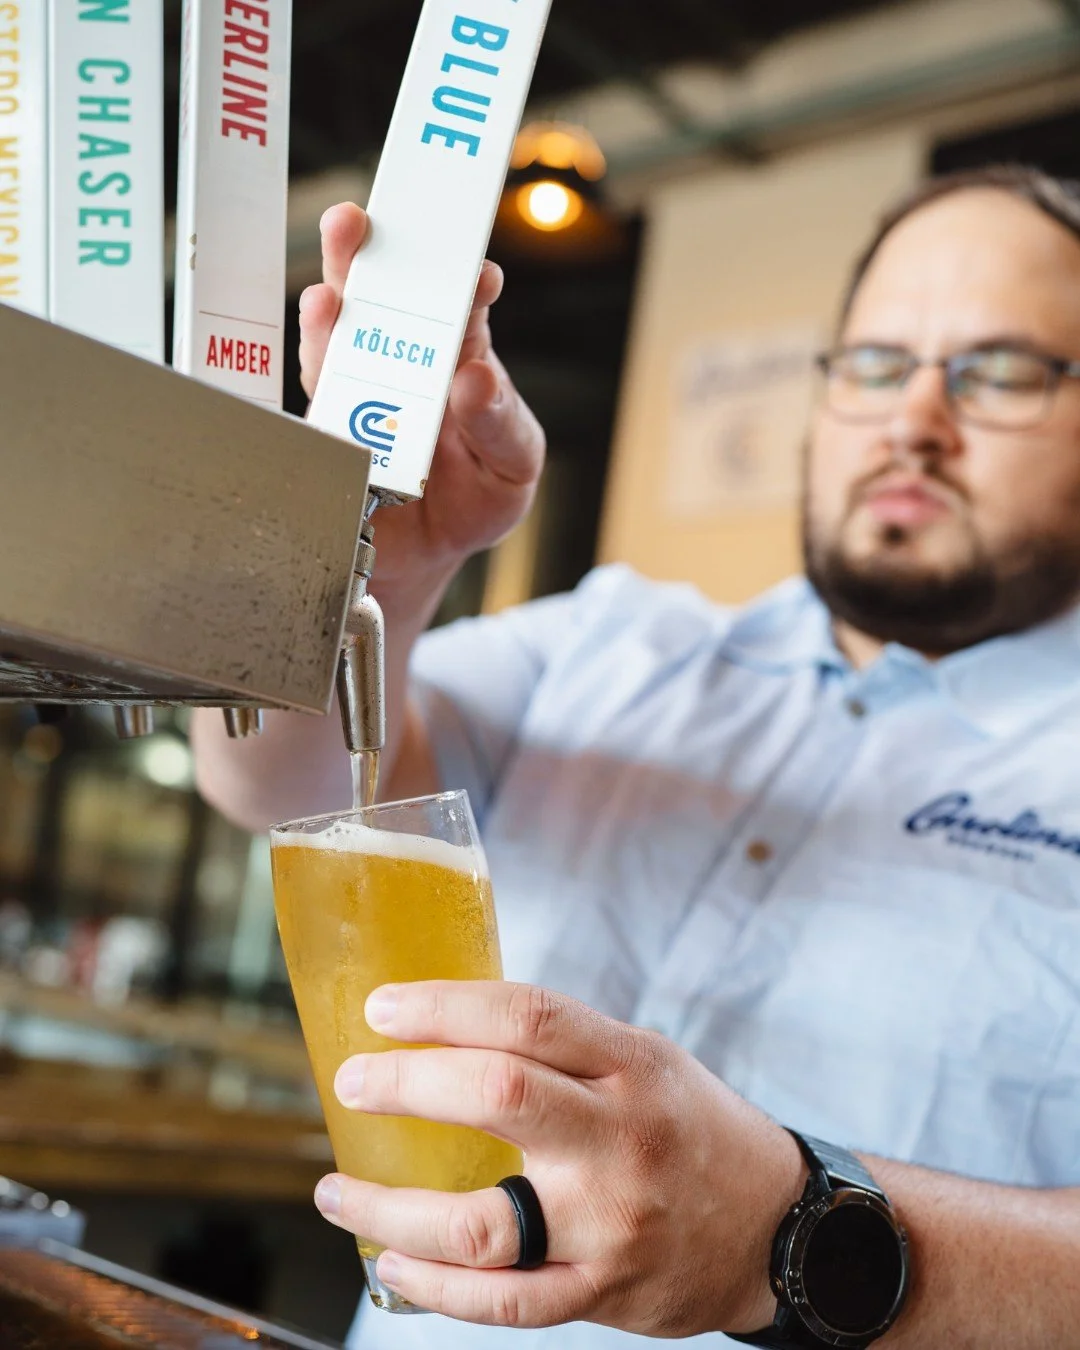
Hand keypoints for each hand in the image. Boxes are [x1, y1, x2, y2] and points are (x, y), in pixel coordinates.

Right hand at [299, 205, 545, 586]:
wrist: (430, 554)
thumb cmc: (478, 494)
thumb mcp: (512, 463)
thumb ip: (502, 423)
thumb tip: (477, 379)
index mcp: (460, 358)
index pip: (463, 307)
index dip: (466, 280)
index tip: (476, 272)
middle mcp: (403, 365)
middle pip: (382, 299)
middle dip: (364, 257)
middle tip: (355, 223)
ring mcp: (358, 396)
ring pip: (337, 343)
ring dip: (329, 317)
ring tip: (327, 299)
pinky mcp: (328, 436)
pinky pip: (315, 407)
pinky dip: (313, 383)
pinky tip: (313, 364)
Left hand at [313, 982, 807, 1333]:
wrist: (776, 1228)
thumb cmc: (691, 1128)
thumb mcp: (646, 1059)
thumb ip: (561, 1047)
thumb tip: (445, 1027)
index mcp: (631, 1064)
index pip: (527, 1017)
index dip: (444, 1006)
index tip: (382, 1010)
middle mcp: (621, 1138)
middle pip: (499, 1098)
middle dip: (408, 1085)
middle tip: (354, 1082)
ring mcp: (611, 1222)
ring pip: (481, 1223)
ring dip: (390, 1209)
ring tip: (338, 1192)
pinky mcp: (602, 1290)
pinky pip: (506, 1302)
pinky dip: (436, 1288)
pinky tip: (394, 1263)